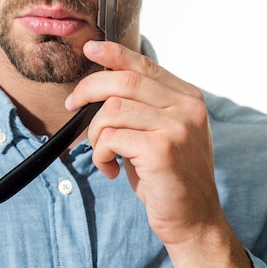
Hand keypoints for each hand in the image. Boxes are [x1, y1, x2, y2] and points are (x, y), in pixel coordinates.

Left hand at [65, 39, 220, 248]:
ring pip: (112, 110)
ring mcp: (176, 128)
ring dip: (95, 133)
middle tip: (72, 106)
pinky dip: (100, 154)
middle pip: (123, 81)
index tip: (90, 48)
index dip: (114, 54)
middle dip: (88, 90)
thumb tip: (100, 81)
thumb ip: (142, 105)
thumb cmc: (169, 175)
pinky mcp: (161, 151)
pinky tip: (110, 168)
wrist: (194, 219)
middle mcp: (186, 107)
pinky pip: (111, 138)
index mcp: (187, 97)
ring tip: (102, 152)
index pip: (144, 64)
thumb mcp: (161, 131)